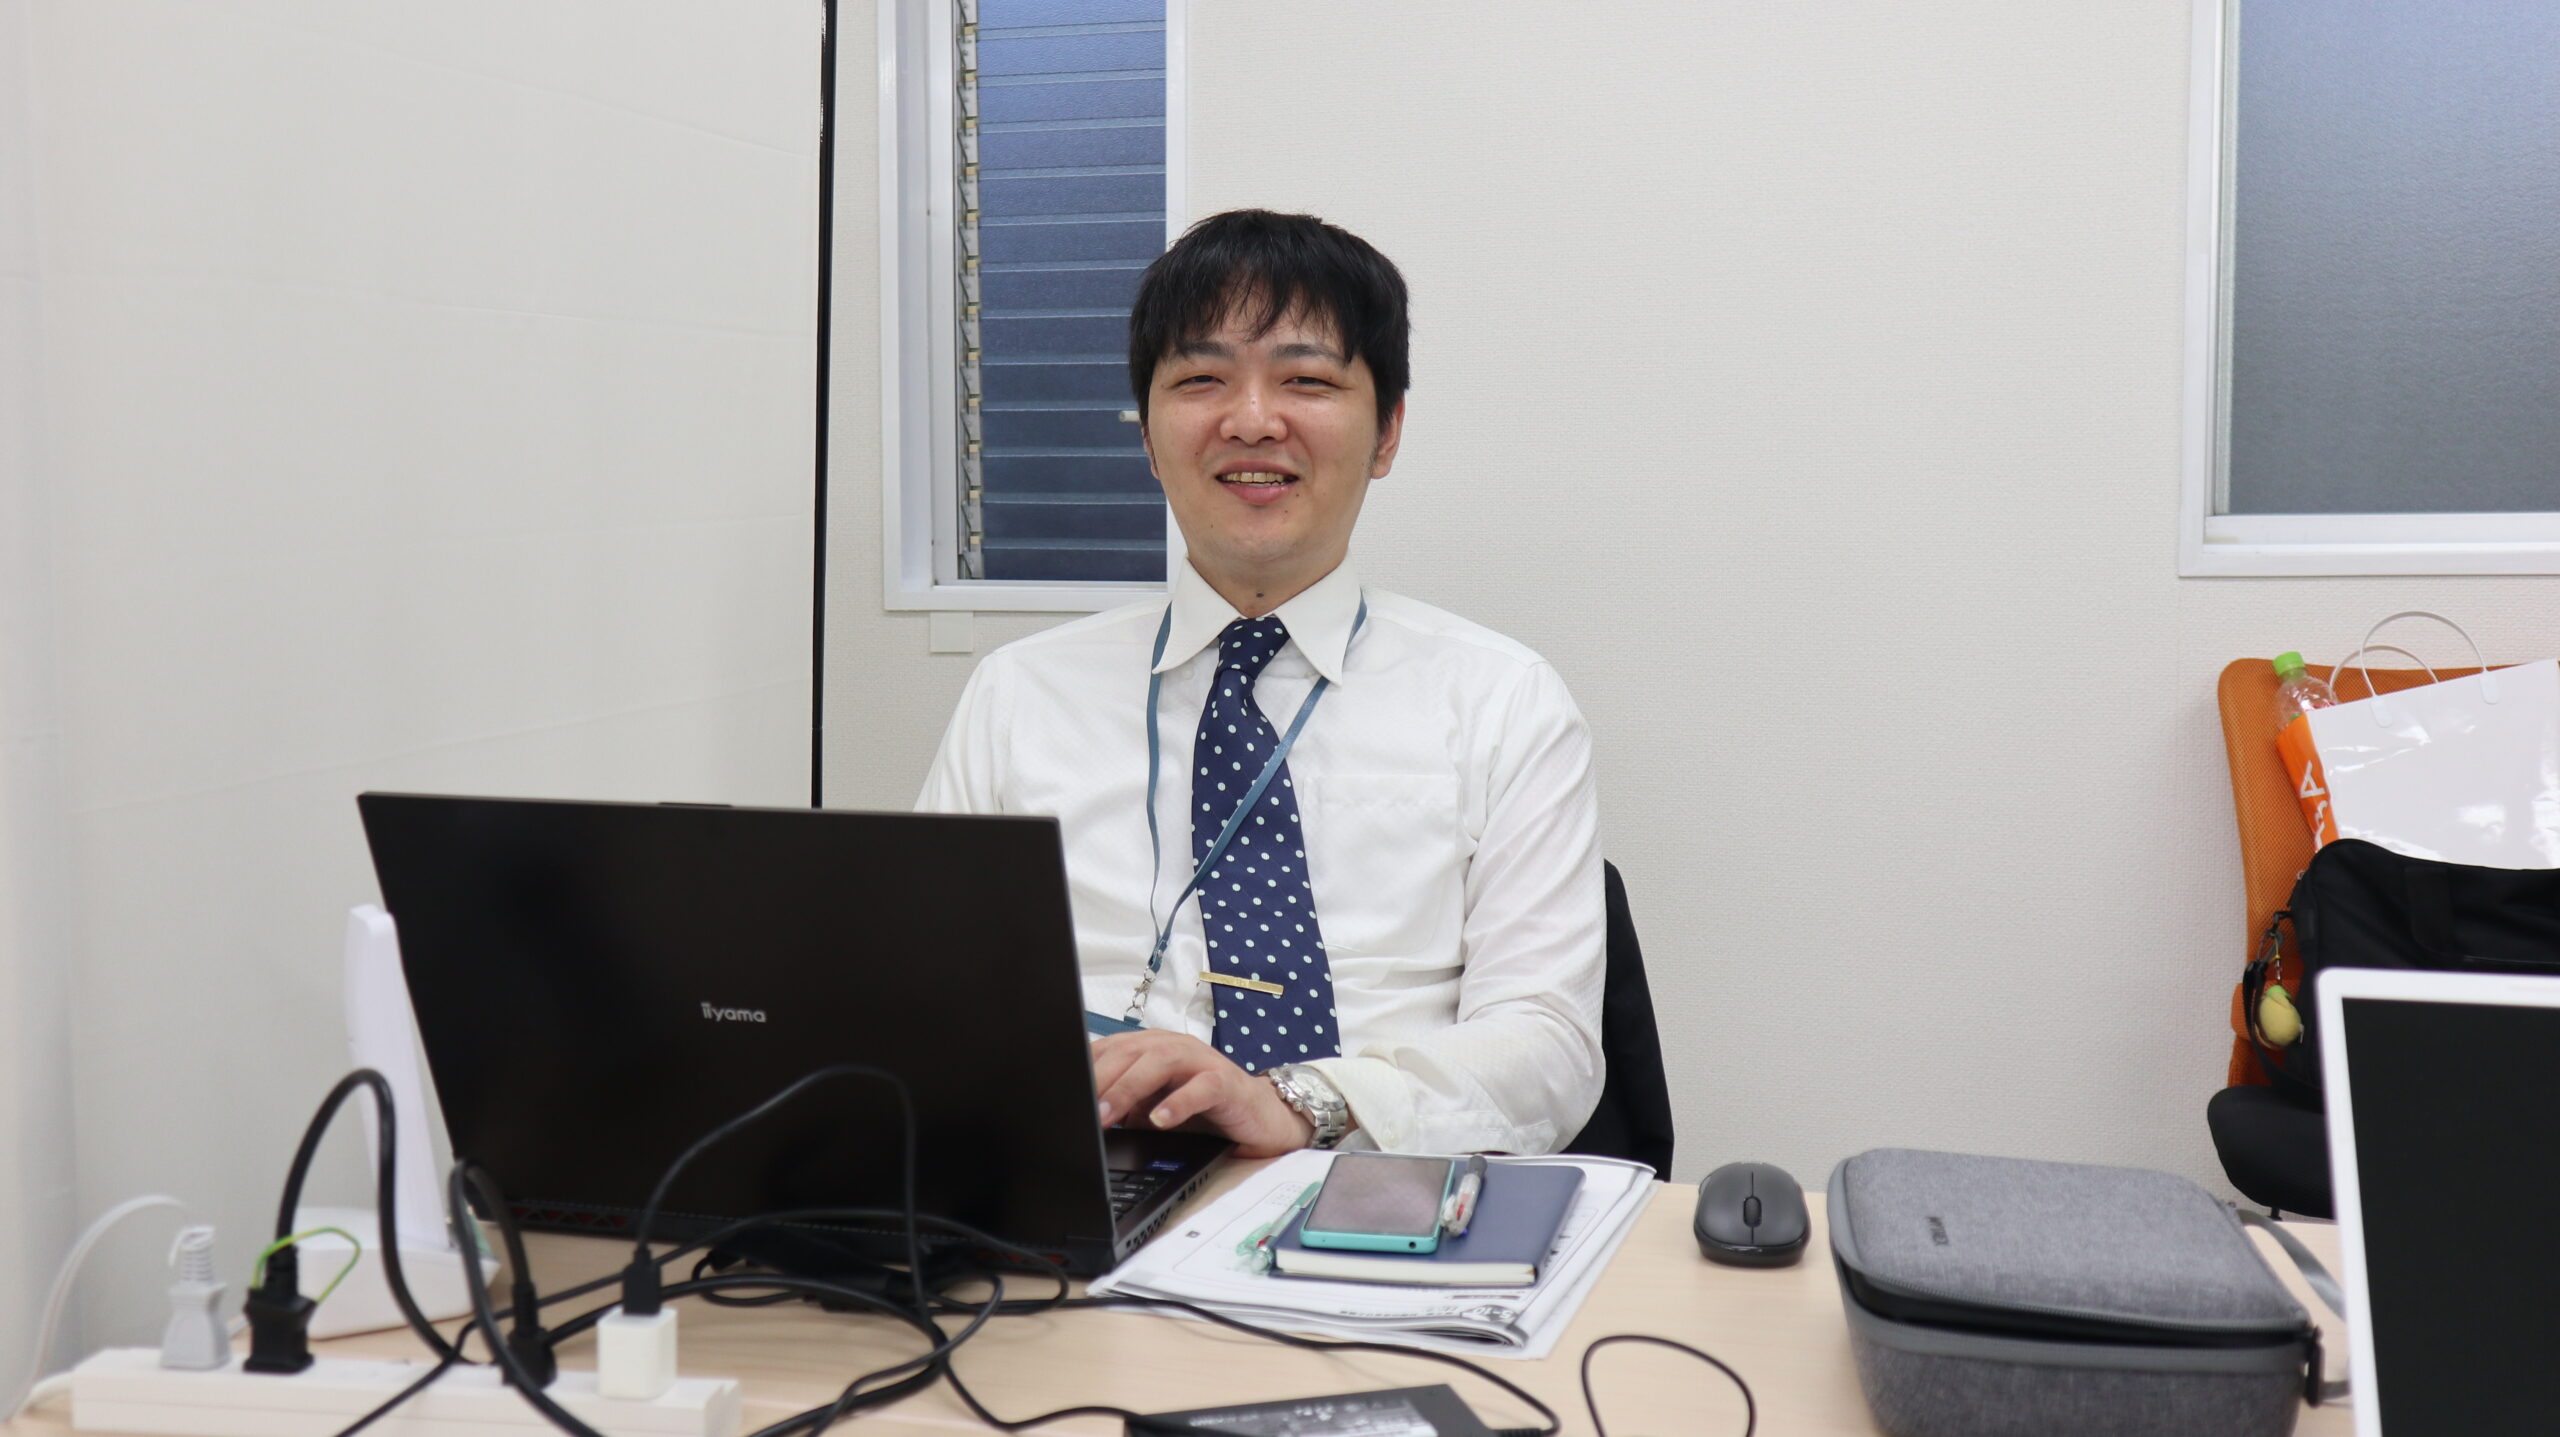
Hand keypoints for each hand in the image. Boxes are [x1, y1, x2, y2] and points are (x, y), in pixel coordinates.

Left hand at [1090, 1030, 1314, 1157]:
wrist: (1260, 1118)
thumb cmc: (1203, 1113)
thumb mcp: (1153, 1110)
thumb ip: (1123, 1107)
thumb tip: (1082, 1118)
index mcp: (1151, 1048)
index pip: (1109, 1050)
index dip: (1084, 1070)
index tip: (1061, 1094)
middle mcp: (1174, 1047)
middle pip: (1130, 1052)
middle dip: (1100, 1081)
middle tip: (1080, 1110)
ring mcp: (1202, 1061)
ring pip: (1160, 1062)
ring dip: (1129, 1088)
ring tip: (1108, 1114)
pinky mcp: (1227, 1082)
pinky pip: (1201, 1087)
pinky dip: (1178, 1102)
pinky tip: (1160, 1120)